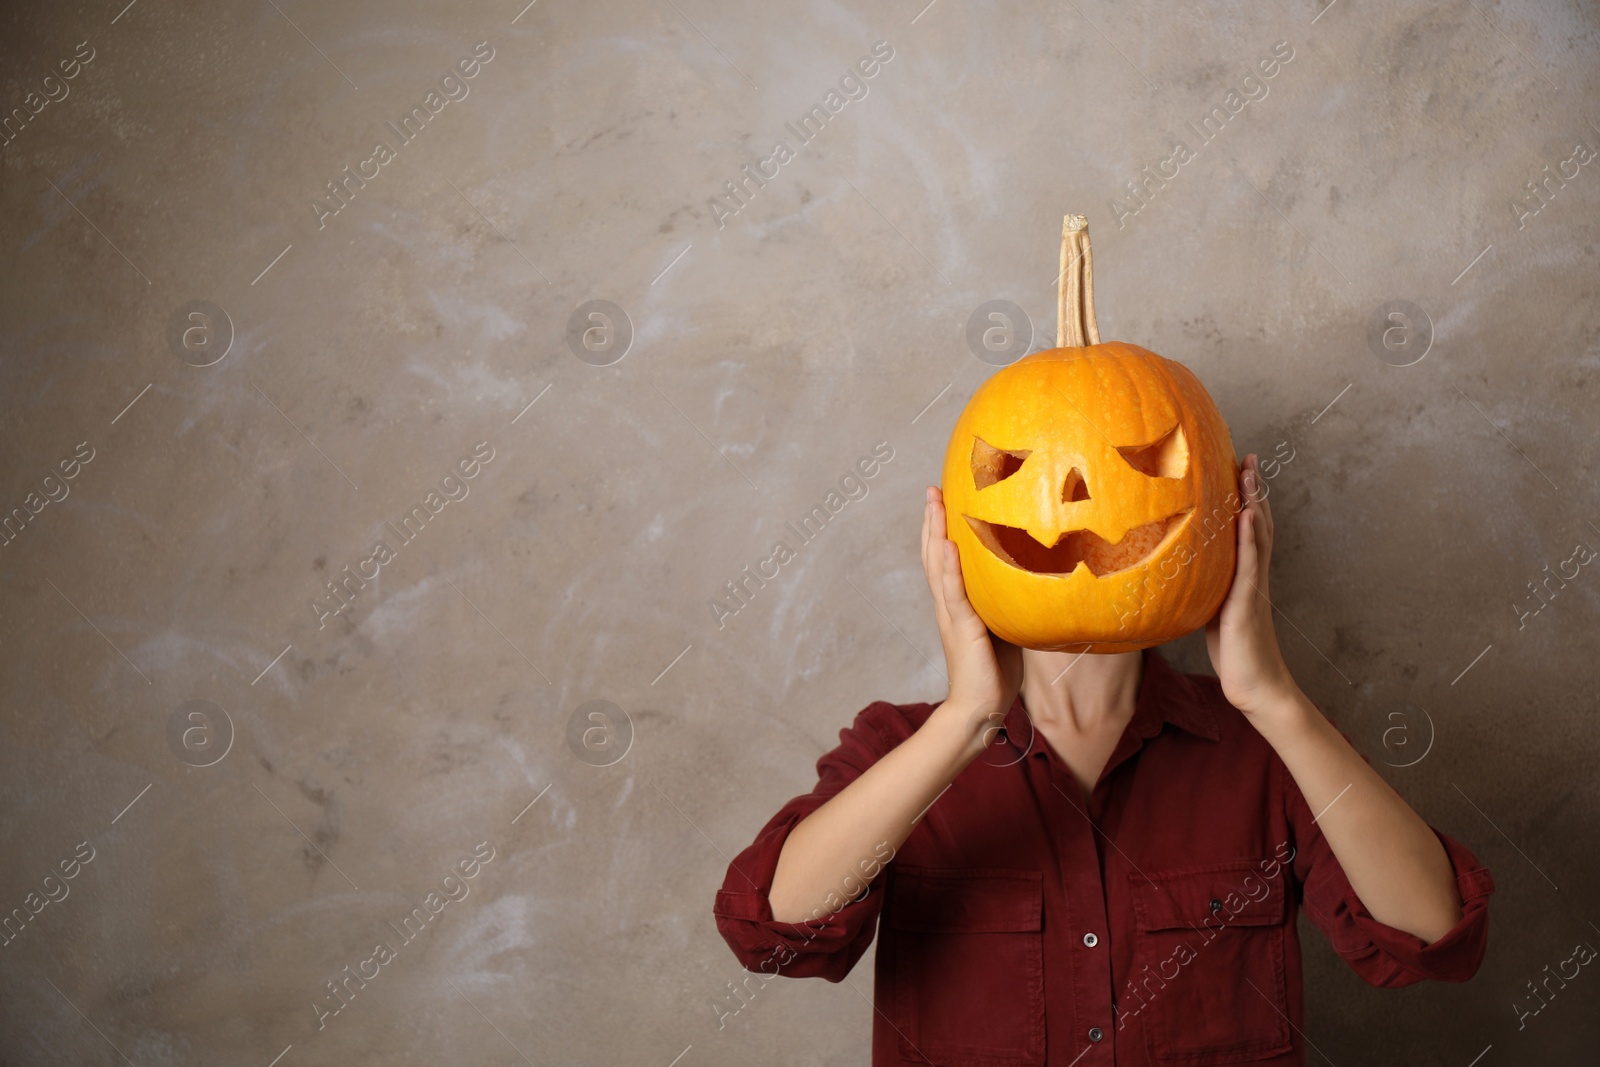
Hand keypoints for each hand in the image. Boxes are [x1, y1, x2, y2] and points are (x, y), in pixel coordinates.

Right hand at [921, 486, 1022, 742]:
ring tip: (935, 504)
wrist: (981, 708)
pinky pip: (954, 592)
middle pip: (935, 553)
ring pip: (938, 564)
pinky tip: (951, 545)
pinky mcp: (962, 627)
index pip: (945, 558)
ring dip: (936, 532)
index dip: (942, 529)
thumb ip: (1012, 602)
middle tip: (932, 489)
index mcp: (958, 603)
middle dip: (933, 521)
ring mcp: (953, 614)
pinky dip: (950, 567)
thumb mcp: (1007, 627)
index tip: (943, 499)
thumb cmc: (995, 672)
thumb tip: (1037, 580)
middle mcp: (949, 604)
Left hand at [1205, 454, 1295, 715]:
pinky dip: (1250, 537)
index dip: (1244, 499)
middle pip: (1257, 523)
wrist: (1255, 686)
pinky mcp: (1247, 601)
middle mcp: (1252, 575)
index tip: (1237, 468)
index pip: (1245, 529)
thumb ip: (1201, 589)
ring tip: (1250, 472)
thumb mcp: (1211, 612)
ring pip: (1257, 536)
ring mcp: (1252, 586)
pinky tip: (1247, 515)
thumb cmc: (1233, 652)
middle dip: (1253, 489)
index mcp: (1243, 576)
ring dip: (1254, 502)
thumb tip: (1178, 573)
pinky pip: (1250, 564)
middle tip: (1249, 456)